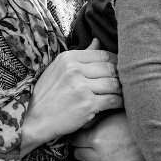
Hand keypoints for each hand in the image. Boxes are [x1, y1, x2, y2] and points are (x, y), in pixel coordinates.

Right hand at [21, 39, 122, 156]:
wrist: (32, 120)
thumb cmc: (46, 95)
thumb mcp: (58, 69)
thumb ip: (81, 55)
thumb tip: (98, 40)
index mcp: (69, 58)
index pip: (103, 54)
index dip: (117, 61)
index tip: (121, 68)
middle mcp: (75, 69)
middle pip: (111, 67)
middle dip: (122, 75)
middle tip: (128, 81)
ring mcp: (81, 87)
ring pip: (114, 83)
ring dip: (123, 89)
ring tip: (126, 93)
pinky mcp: (87, 104)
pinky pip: (113, 99)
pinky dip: (120, 102)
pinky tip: (121, 104)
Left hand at [71, 110, 149, 160]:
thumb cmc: (138, 122)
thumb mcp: (115, 114)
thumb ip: (96, 119)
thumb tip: (81, 122)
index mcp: (99, 137)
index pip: (76, 141)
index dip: (78, 137)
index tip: (82, 136)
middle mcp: (104, 155)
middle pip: (79, 155)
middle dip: (82, 149)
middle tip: (88, 146)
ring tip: (98, 156)